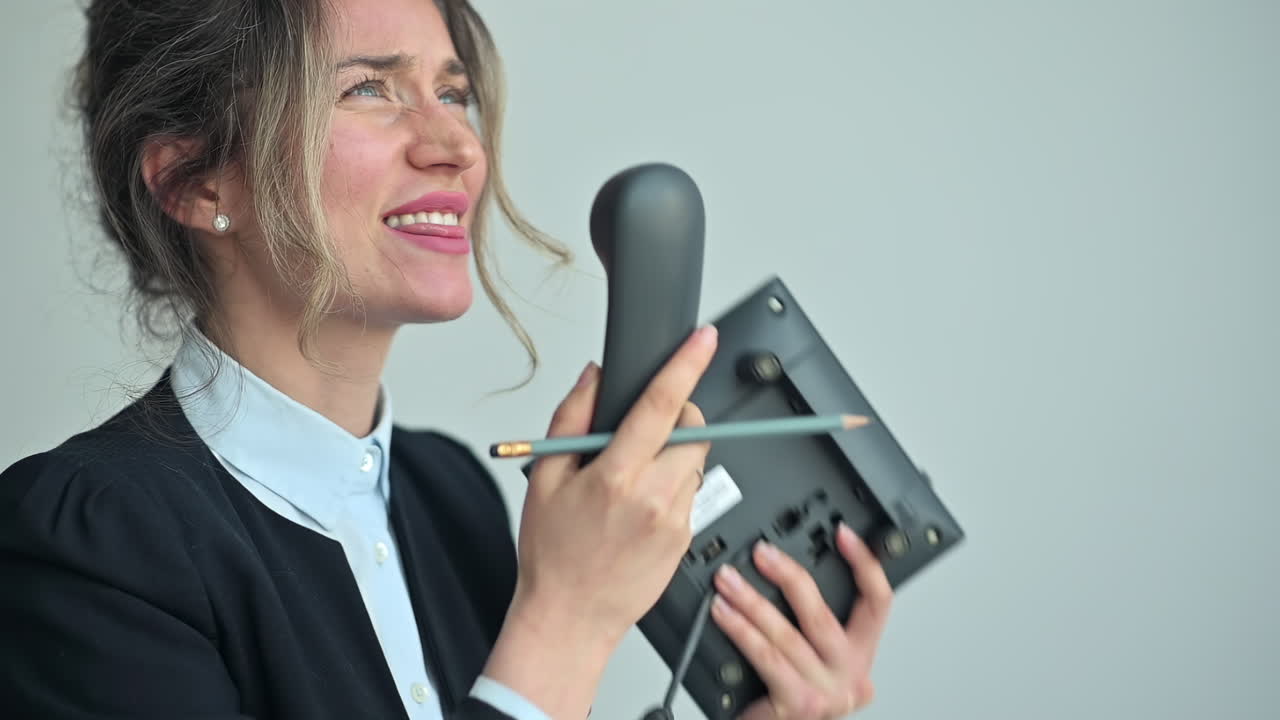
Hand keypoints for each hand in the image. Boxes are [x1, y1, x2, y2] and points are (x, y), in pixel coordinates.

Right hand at [505, 324, 717, 638]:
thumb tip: (594, 378)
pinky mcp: (686, 539)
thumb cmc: (553, 554)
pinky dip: (672, 487)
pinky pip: (691, 494)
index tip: (704, 339)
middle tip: (644, 433)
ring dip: (674, 455)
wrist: (570, 618)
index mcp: (616, 475)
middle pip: (692, 430)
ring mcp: (675, 520)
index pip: (662, 405)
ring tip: (633, 480)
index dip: (686, 365)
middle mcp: (653, 496)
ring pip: (695, 461)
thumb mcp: (545, 478)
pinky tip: (639, 509)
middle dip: (677, 418)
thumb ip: (571, 418)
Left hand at [711, 524, 892, 718]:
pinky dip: (740, 630)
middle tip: (762, 553)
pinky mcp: (800, 705)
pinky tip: (723, 613)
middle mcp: (852, 675)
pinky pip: (766, 658)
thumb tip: (782, 571)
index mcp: (861, 656)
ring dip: (751, 601)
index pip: (879, 603)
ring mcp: (827, 692)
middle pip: (824, 615)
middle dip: (789, 576)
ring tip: (728, 581)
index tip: (843, 532)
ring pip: (787, 635)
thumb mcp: (812, 661)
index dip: (865, 564)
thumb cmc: (787, 700)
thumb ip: (811, 628)